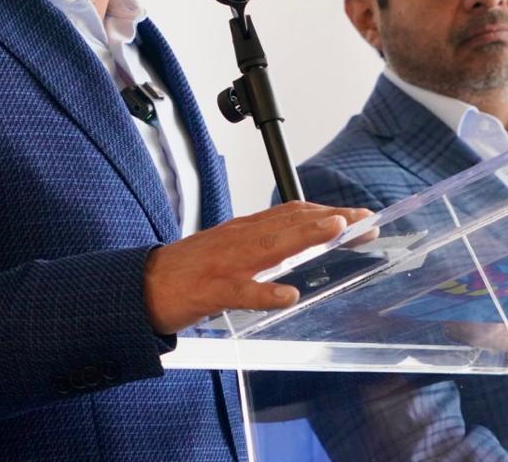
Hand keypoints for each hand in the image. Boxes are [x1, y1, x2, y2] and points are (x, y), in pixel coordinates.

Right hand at [143, 201, 373, 333]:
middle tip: (364, 220)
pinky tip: (287, 295)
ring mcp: (226, 263)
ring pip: (271, 245)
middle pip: (290, 221)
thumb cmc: (190, 269)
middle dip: (330, 218)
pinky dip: (264, 293)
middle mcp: (240, 238)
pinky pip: (240, 292)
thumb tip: (303, 240)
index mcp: (246, 230)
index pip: (293, 213)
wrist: (143, 285)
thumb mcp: (232, 248)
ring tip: (336, 230)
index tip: (359, 216)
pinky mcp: (210, 290)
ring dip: (305, 235)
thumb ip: (264, 244)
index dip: (328, 212)